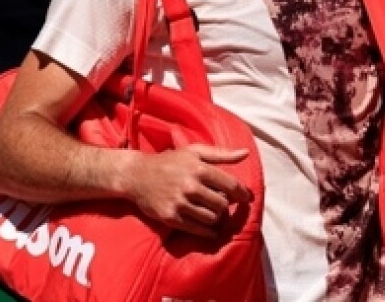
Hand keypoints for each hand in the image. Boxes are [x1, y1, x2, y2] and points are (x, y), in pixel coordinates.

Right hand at [125, 145, 252, 238]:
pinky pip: (197, 229)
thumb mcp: (194, 152)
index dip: (242, 194)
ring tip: (212, 211)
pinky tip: (210, 230)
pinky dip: (208, 232)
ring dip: (216, 217)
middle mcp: (190, 186)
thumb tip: (246, 154)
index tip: (247, 198)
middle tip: (221, 203)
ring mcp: (180, 203)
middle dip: (225, 205)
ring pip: (212, 218)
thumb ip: (221, 154)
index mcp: (199, 168)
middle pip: (222, 204)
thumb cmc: (170, 161)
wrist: (138, 175)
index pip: (230, 185)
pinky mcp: (171, 217)